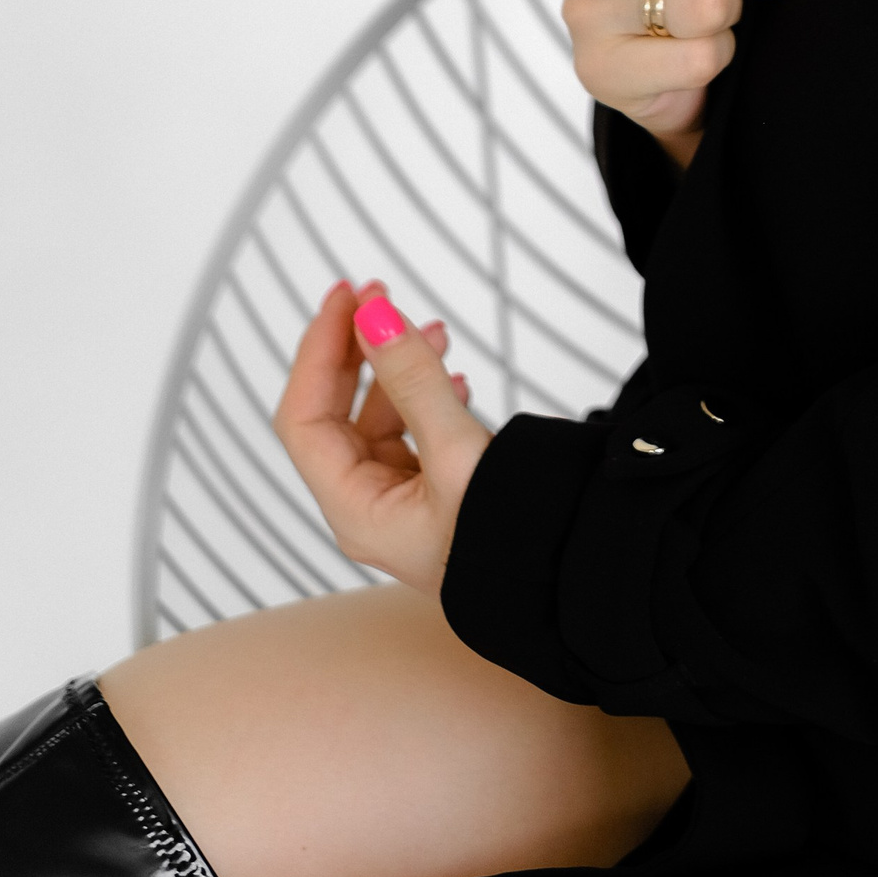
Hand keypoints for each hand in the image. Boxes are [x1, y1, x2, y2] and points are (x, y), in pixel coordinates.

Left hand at [273, 278, 491, 594]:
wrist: (573, 582)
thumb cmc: (515, 542)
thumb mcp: (460, 452)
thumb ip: (415, 380)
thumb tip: (373, 316)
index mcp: (356, 511)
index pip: (304, 419)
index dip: (318, 351)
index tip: (348, 298)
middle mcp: (369, 509)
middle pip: (333, 415)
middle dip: (353, 350)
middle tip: (377, 294)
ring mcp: (403, 504)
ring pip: (377, 420)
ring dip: (396, 369)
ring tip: (435, 330)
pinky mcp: (438, 497)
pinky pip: (414, 434)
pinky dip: (426, 395)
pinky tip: (456, 379)